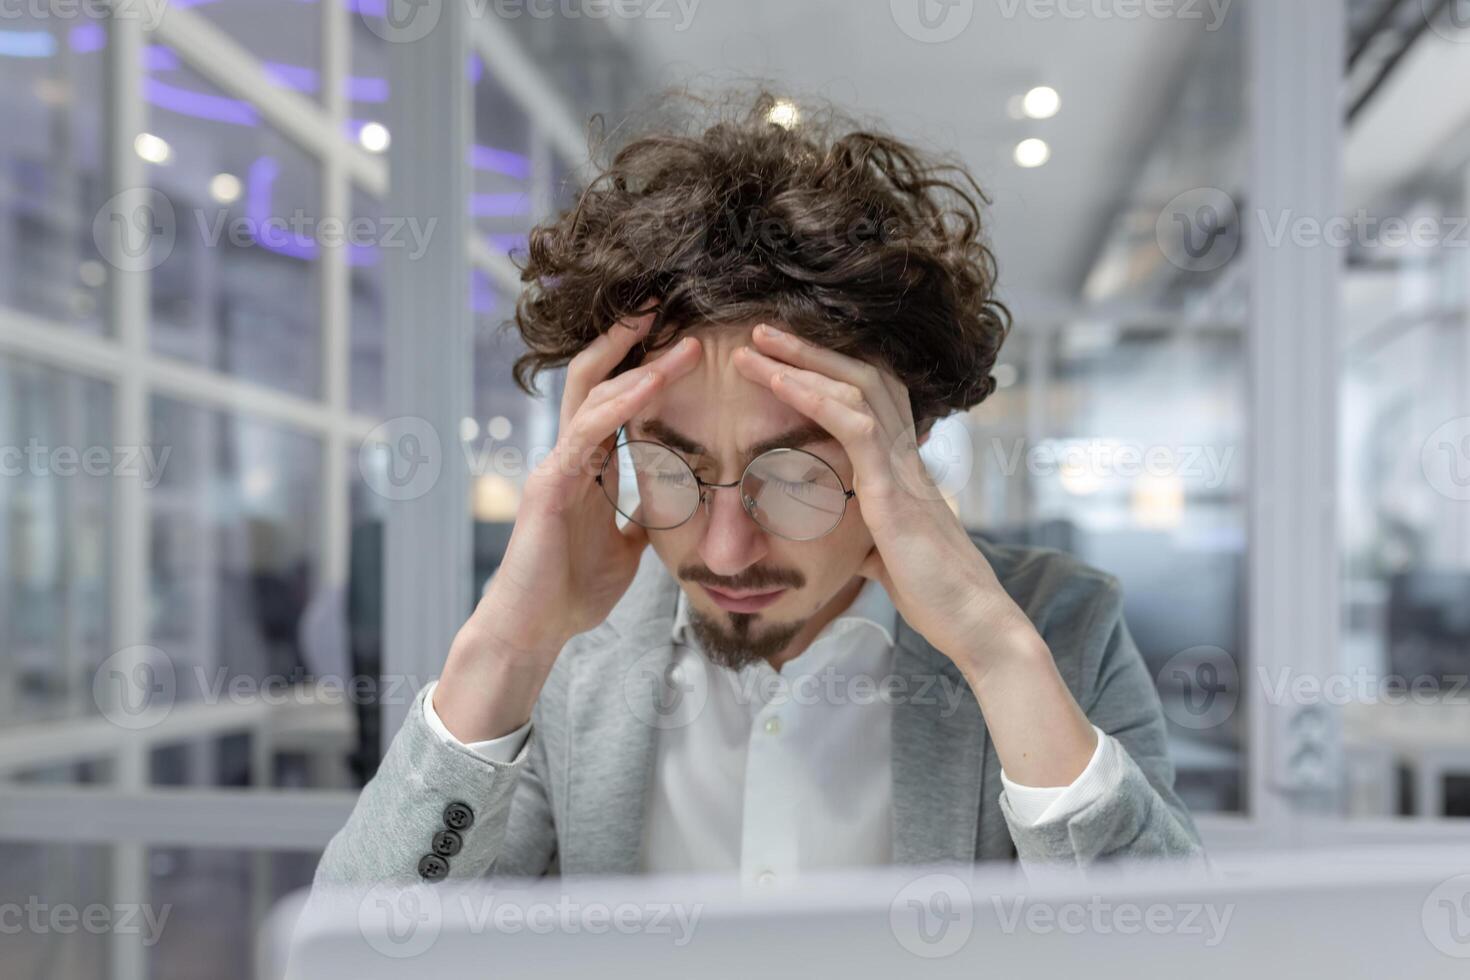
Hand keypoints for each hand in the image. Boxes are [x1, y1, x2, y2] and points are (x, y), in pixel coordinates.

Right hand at [436, 312, 701, 741]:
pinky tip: (650, 384)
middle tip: (667, 305)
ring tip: (681, 340)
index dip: (644, 365)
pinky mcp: (551, 486)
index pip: (614, 399)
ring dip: (640, 365)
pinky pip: (587, 433)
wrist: (532, 632)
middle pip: (596, 378)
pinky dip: (620, 405)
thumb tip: (672, 506)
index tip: (682, 339)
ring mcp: (557, 466)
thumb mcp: (625, 550)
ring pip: (593, 395)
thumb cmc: (571, 592)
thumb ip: (641, 519)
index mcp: (588, 467)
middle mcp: (569, 456)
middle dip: (630, 340)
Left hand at [731, 322, 1037, 671]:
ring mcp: (902, 468)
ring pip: (855, 389)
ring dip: (801, 363)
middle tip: (760, 328)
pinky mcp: (893, 491)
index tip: (784, 355)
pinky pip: (854, 426)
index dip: (831, 368)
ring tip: (756, 344)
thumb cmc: (933, 592)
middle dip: (808, 349)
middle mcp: (906, 455)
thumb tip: (848, 542)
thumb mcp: (887, 553)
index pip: (870, 396)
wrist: (971, 621)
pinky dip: (815, 398)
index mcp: (903, 466)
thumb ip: (866, 535)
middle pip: (860, 376)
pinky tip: (780, 383)